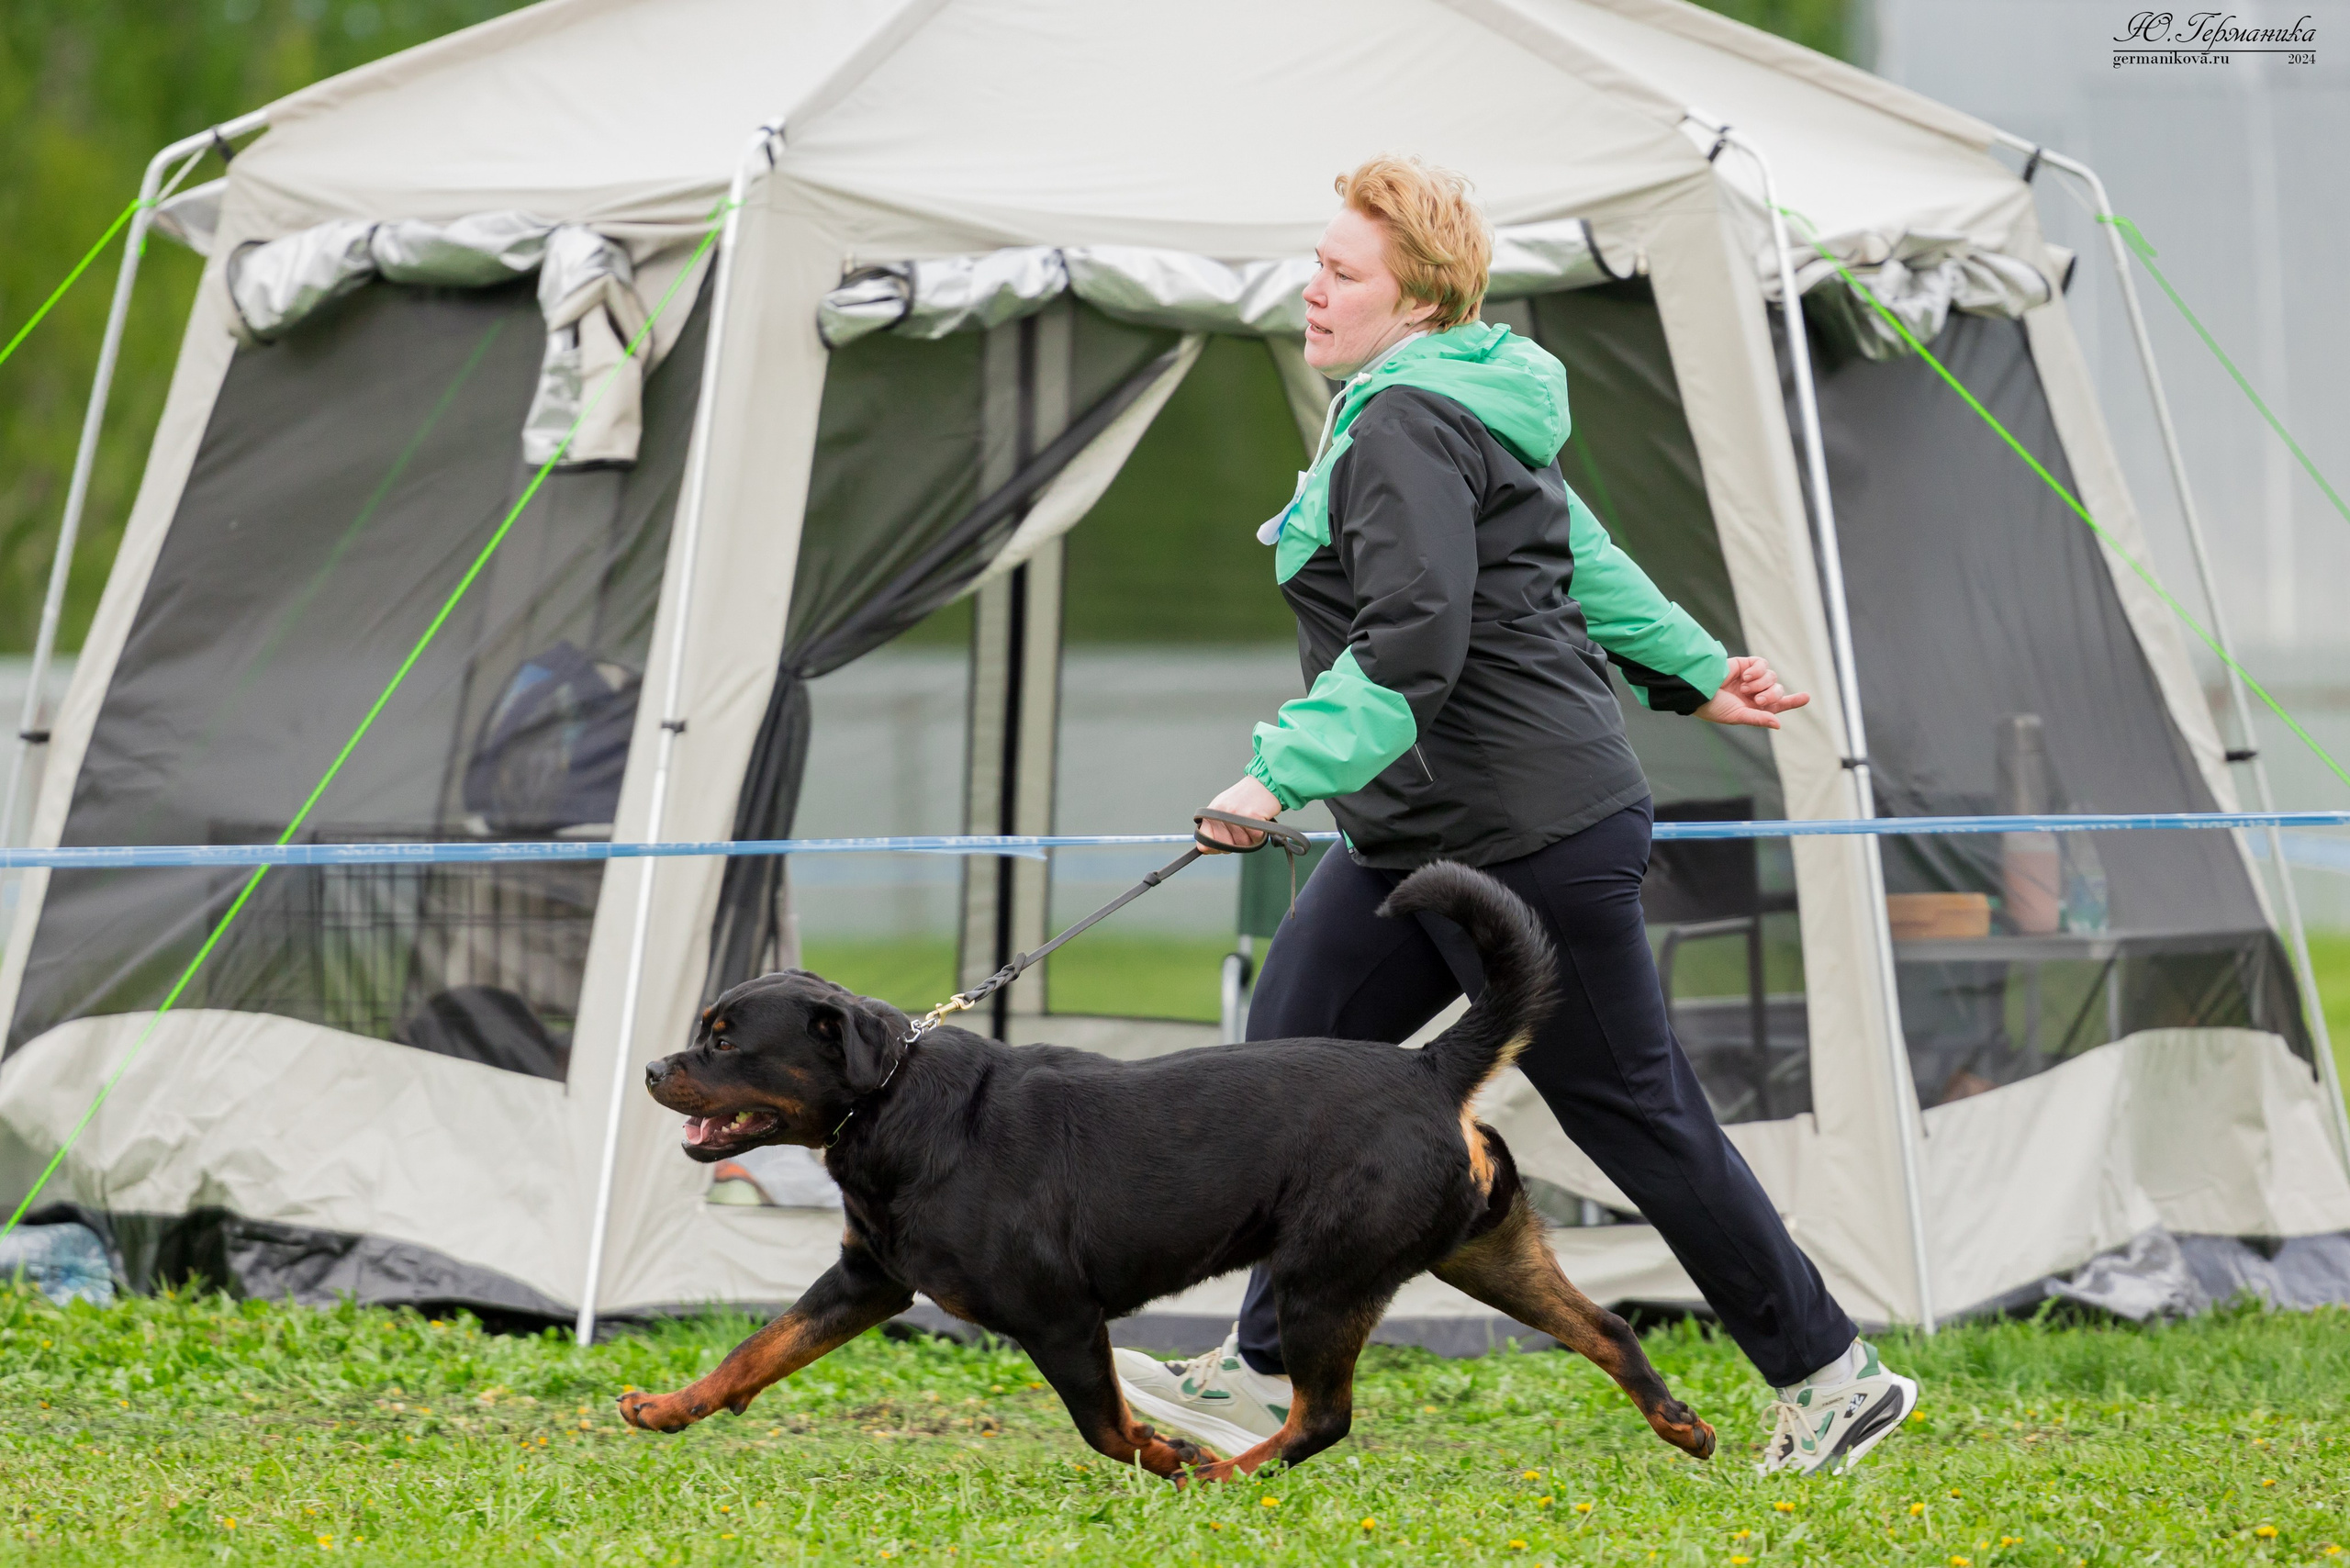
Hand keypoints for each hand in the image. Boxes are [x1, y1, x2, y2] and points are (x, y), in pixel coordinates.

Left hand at [1197, 777, 1281, 851]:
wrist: (1264, 784)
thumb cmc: (1244, 797)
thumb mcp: (1223, 808)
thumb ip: (1214, 826)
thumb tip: (1206, 849)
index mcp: (1212, 812)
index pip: (1204, 838)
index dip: (1212, 847)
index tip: (1218, 847)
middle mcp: (1222, 813)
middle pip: (1225, 845)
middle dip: (1234, 844)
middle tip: (1241, 832)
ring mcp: (1236, 815)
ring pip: (1241, 844)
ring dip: (1249, 839)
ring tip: (1251, 824)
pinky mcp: (1252, 817)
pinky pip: (1255, 839)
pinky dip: (1259, 835)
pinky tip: (1259, 823)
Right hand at [1694, 655, 1809, 729]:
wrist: (1698, 689)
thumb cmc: (1714, 707)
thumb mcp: (1737, 716)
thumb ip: (1758, 718)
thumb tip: (1778, 723)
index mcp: (1755, 708)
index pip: (1778, 704)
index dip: (1793, 701)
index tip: (1806, 697)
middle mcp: (1755, 692)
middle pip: (1778, 691)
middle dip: (1772, 696)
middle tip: (1758, 700)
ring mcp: (1751, 678)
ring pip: (1772, 677)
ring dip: (1762, 684)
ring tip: (1745, 687)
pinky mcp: (1746, 664)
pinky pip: (1763, 664)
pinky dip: (1758, 670)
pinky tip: (1746, 676)